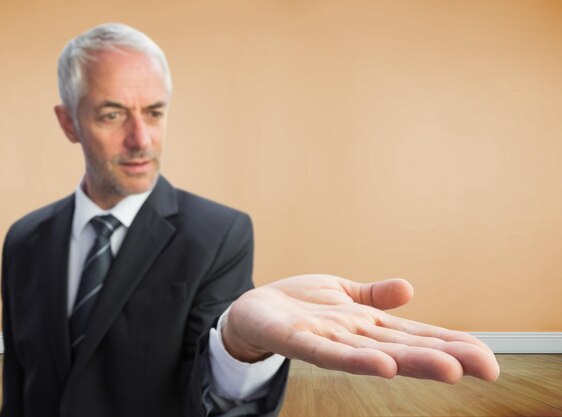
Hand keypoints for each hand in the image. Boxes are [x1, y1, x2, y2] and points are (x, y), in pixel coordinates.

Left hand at [221, 275, 498, 383]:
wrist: (253, 311)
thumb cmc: (300, 305)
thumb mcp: (342, 293)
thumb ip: (374, 296)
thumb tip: (410, 288)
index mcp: (368, 325)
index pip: (416, 334)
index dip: (451, 344)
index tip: (488, 356)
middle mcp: (354, 338)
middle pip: (405, 346)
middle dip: (446, 356)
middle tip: (488, 367)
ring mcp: (329, 341)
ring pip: (375, 353)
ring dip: (411, 361)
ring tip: (449, 369)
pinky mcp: (299, 340)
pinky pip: (329, 352)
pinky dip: (357, 359)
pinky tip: (382, 364)